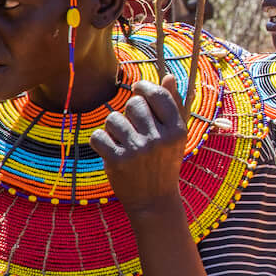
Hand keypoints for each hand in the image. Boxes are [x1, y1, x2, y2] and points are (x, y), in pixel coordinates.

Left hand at [92, 75, 188, 210]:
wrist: (154, 200)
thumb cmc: (164, 163)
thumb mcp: (175, 136)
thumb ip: (173, 105)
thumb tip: (168, 76)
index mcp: (178, 130)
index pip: (158, 95)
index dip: (144, 87)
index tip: (137, 88)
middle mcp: (159, 138)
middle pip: (133, 104)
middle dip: (129, 113)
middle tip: (133, 129)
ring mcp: (138, 150)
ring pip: (112, 119)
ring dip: (113, 128)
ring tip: (123, 142)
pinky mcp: (118, 161)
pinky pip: (98, 136)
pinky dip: (100, 142)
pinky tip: (111, 151)